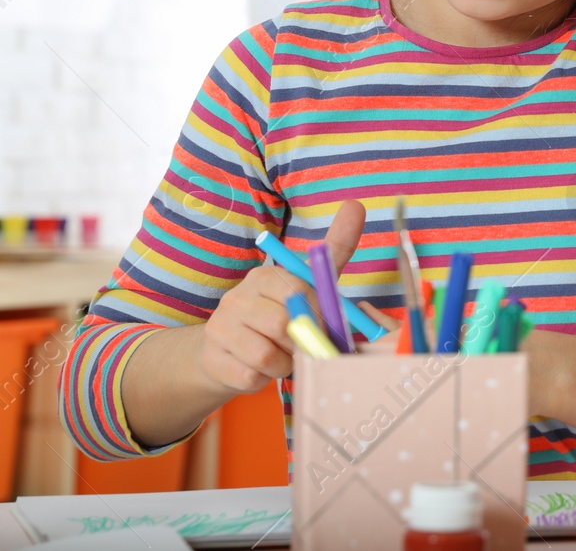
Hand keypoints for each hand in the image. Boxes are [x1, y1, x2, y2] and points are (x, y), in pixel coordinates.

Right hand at [196, 200, 390, 393]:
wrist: (226, 353)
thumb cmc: (279, 314)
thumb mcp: (308, 283)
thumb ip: (334, 249)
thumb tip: (355, 205)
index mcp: (264, 276)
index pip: (300, 291)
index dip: (319, 313)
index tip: (325, 323)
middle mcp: (236, 297)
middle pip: (284, 325)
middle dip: (303, 342)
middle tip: (305, 345)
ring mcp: (219, 328)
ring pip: (268, 356)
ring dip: (285, 363)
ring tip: (283, 355)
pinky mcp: (213, 360)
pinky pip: (252, 377)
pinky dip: (266, 379)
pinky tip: (263, 369)